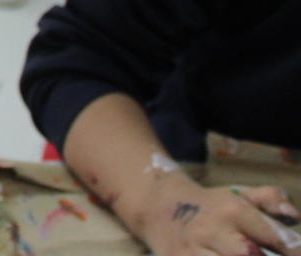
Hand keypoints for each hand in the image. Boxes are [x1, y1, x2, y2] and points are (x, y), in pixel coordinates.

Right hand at [120, 170, 300, 255]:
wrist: (158, 207)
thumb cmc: (212, 206)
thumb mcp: (241, 195)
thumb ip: (272, 201)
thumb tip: (294, 215)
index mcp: (232, 211)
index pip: (273, 237)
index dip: (294, 250)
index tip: (297, 252)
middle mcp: (211, 230)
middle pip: (246, 254)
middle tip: (265, 254)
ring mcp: (191, 251)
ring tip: (245, 255)